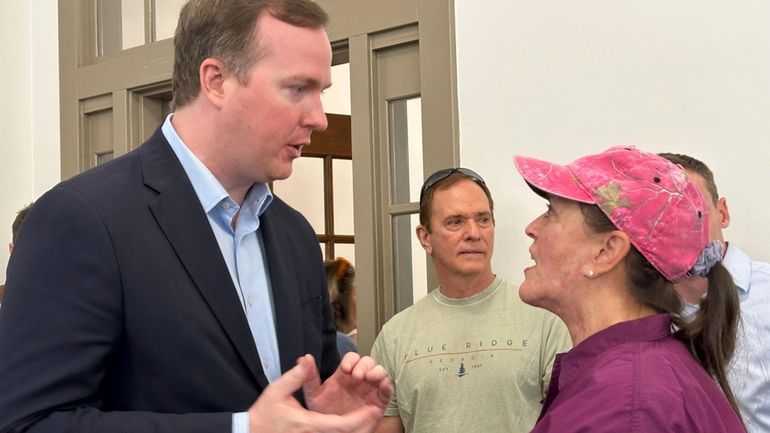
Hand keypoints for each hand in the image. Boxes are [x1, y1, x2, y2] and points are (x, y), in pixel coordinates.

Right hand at [247, 354, 391, 432]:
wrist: (252, 432)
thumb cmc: (264, 414)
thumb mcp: (277, 391)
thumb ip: (296, 376)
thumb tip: (306, 360)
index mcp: (310, 423)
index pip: (340, 425)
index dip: (359, 419)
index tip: (372, 410)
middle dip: (362, 425)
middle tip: (375, 414)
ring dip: (355, 428)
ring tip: (368, 418)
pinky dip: (343, 431)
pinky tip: (350, 424)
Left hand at [304, 352, 391, 418]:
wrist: (332, 431)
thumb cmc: (325, 414)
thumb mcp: (314, 395)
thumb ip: (309, 378)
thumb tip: (305, 358)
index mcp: (345, 375)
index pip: (352, 359)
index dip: (351, 361)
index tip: (345, 369)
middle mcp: (359, 379)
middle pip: (367, 362)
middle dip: (363, 365)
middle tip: (357, 376)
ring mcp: (370, 389)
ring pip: (379, 371)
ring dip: (376, 371)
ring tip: (369, 378)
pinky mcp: (379, 401)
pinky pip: (388, 389)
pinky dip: (387, 384)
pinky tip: (381, 385)